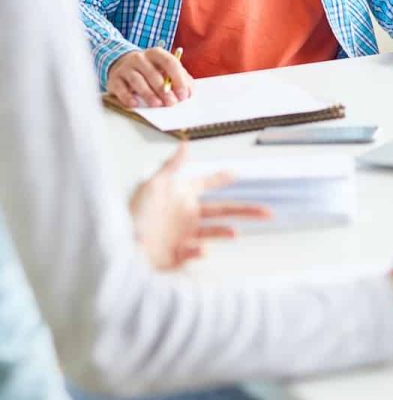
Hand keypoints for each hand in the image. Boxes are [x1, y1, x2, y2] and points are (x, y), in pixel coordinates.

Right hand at [107, 47, 193, 107]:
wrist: (121, 64)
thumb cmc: (148, 69)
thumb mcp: (164, 69)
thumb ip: (179, 78)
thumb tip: (189, 92)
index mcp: (156, 54)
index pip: (169, 62)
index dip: (178, 78)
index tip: (184, 94)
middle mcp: (140, 58)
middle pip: (153, 73)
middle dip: (164, 90)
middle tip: (171, 103)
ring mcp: (126, 68)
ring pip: (137, 80)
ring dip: (148, 93)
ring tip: (156, 104)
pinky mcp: (114, 80)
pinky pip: (121, 89)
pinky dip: (128, 97)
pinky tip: (135, 104)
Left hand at [129, 144, 269, 269]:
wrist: (118, 251)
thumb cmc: (132, 216)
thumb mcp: (152, 186)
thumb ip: (172, 166)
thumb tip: (186, 143)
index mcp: (181, 196)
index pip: (206, 184)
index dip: (221, 178)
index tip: (237, 172)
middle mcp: (186, 215)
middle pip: (222, 211)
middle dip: (245, 210)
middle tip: (267, 212)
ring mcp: (184, 236)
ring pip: (214, 232)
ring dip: (225, 231)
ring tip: (235, 232)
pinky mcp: (178, 256)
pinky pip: (194, 253)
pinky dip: (199, 252)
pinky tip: (199, 250)